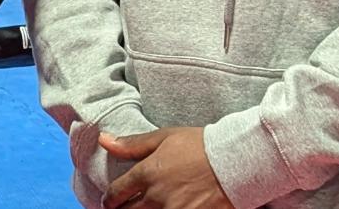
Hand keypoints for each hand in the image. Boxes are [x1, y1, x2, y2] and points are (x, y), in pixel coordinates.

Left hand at [100, 127, 232, 208]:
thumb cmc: (199, 146)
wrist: (234, 162)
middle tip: (121, 208)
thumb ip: (132, 144)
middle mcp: (157, 197)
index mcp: (148, 173)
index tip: (109, 200)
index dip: (109, 199)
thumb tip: (104, 140)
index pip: (117, 192)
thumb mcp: (164, 137)